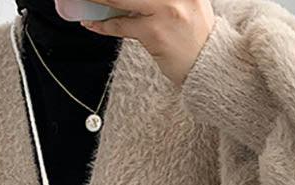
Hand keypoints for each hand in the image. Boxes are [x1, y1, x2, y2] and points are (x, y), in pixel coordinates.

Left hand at [78, 0, 214, 86]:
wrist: (210, 67)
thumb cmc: (196, 37)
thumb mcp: (187, 3)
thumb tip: (121, 3)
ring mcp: (166, 10)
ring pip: (120, 0)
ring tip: (84, 0)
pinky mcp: (155, 32)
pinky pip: (121, 25)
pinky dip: (103, 25)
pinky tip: (93, 23)